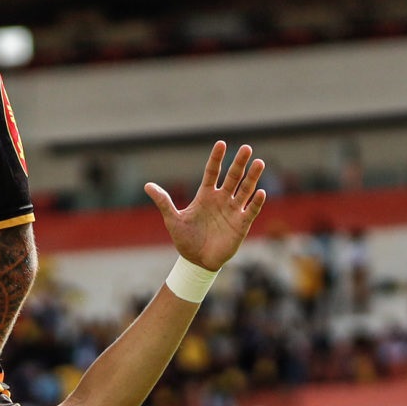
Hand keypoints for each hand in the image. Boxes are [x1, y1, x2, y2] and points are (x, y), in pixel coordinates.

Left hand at [144, 142, 268, 272]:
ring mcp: (233, 211)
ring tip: (259, 162)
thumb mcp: (173, 220)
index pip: (212, 172)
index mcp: (205, 195)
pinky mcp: (241, 224)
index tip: (220, 143)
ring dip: (252, 177)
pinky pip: (250, 210)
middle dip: (239, 163)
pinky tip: (260, 192)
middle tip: (246, 148)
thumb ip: (164, 202)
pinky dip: (256, 202)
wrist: (196, 262)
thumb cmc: (185, 240)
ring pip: (245, 190)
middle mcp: (221, 199)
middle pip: (233, 177)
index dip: (216, 158)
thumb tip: (147, 186)